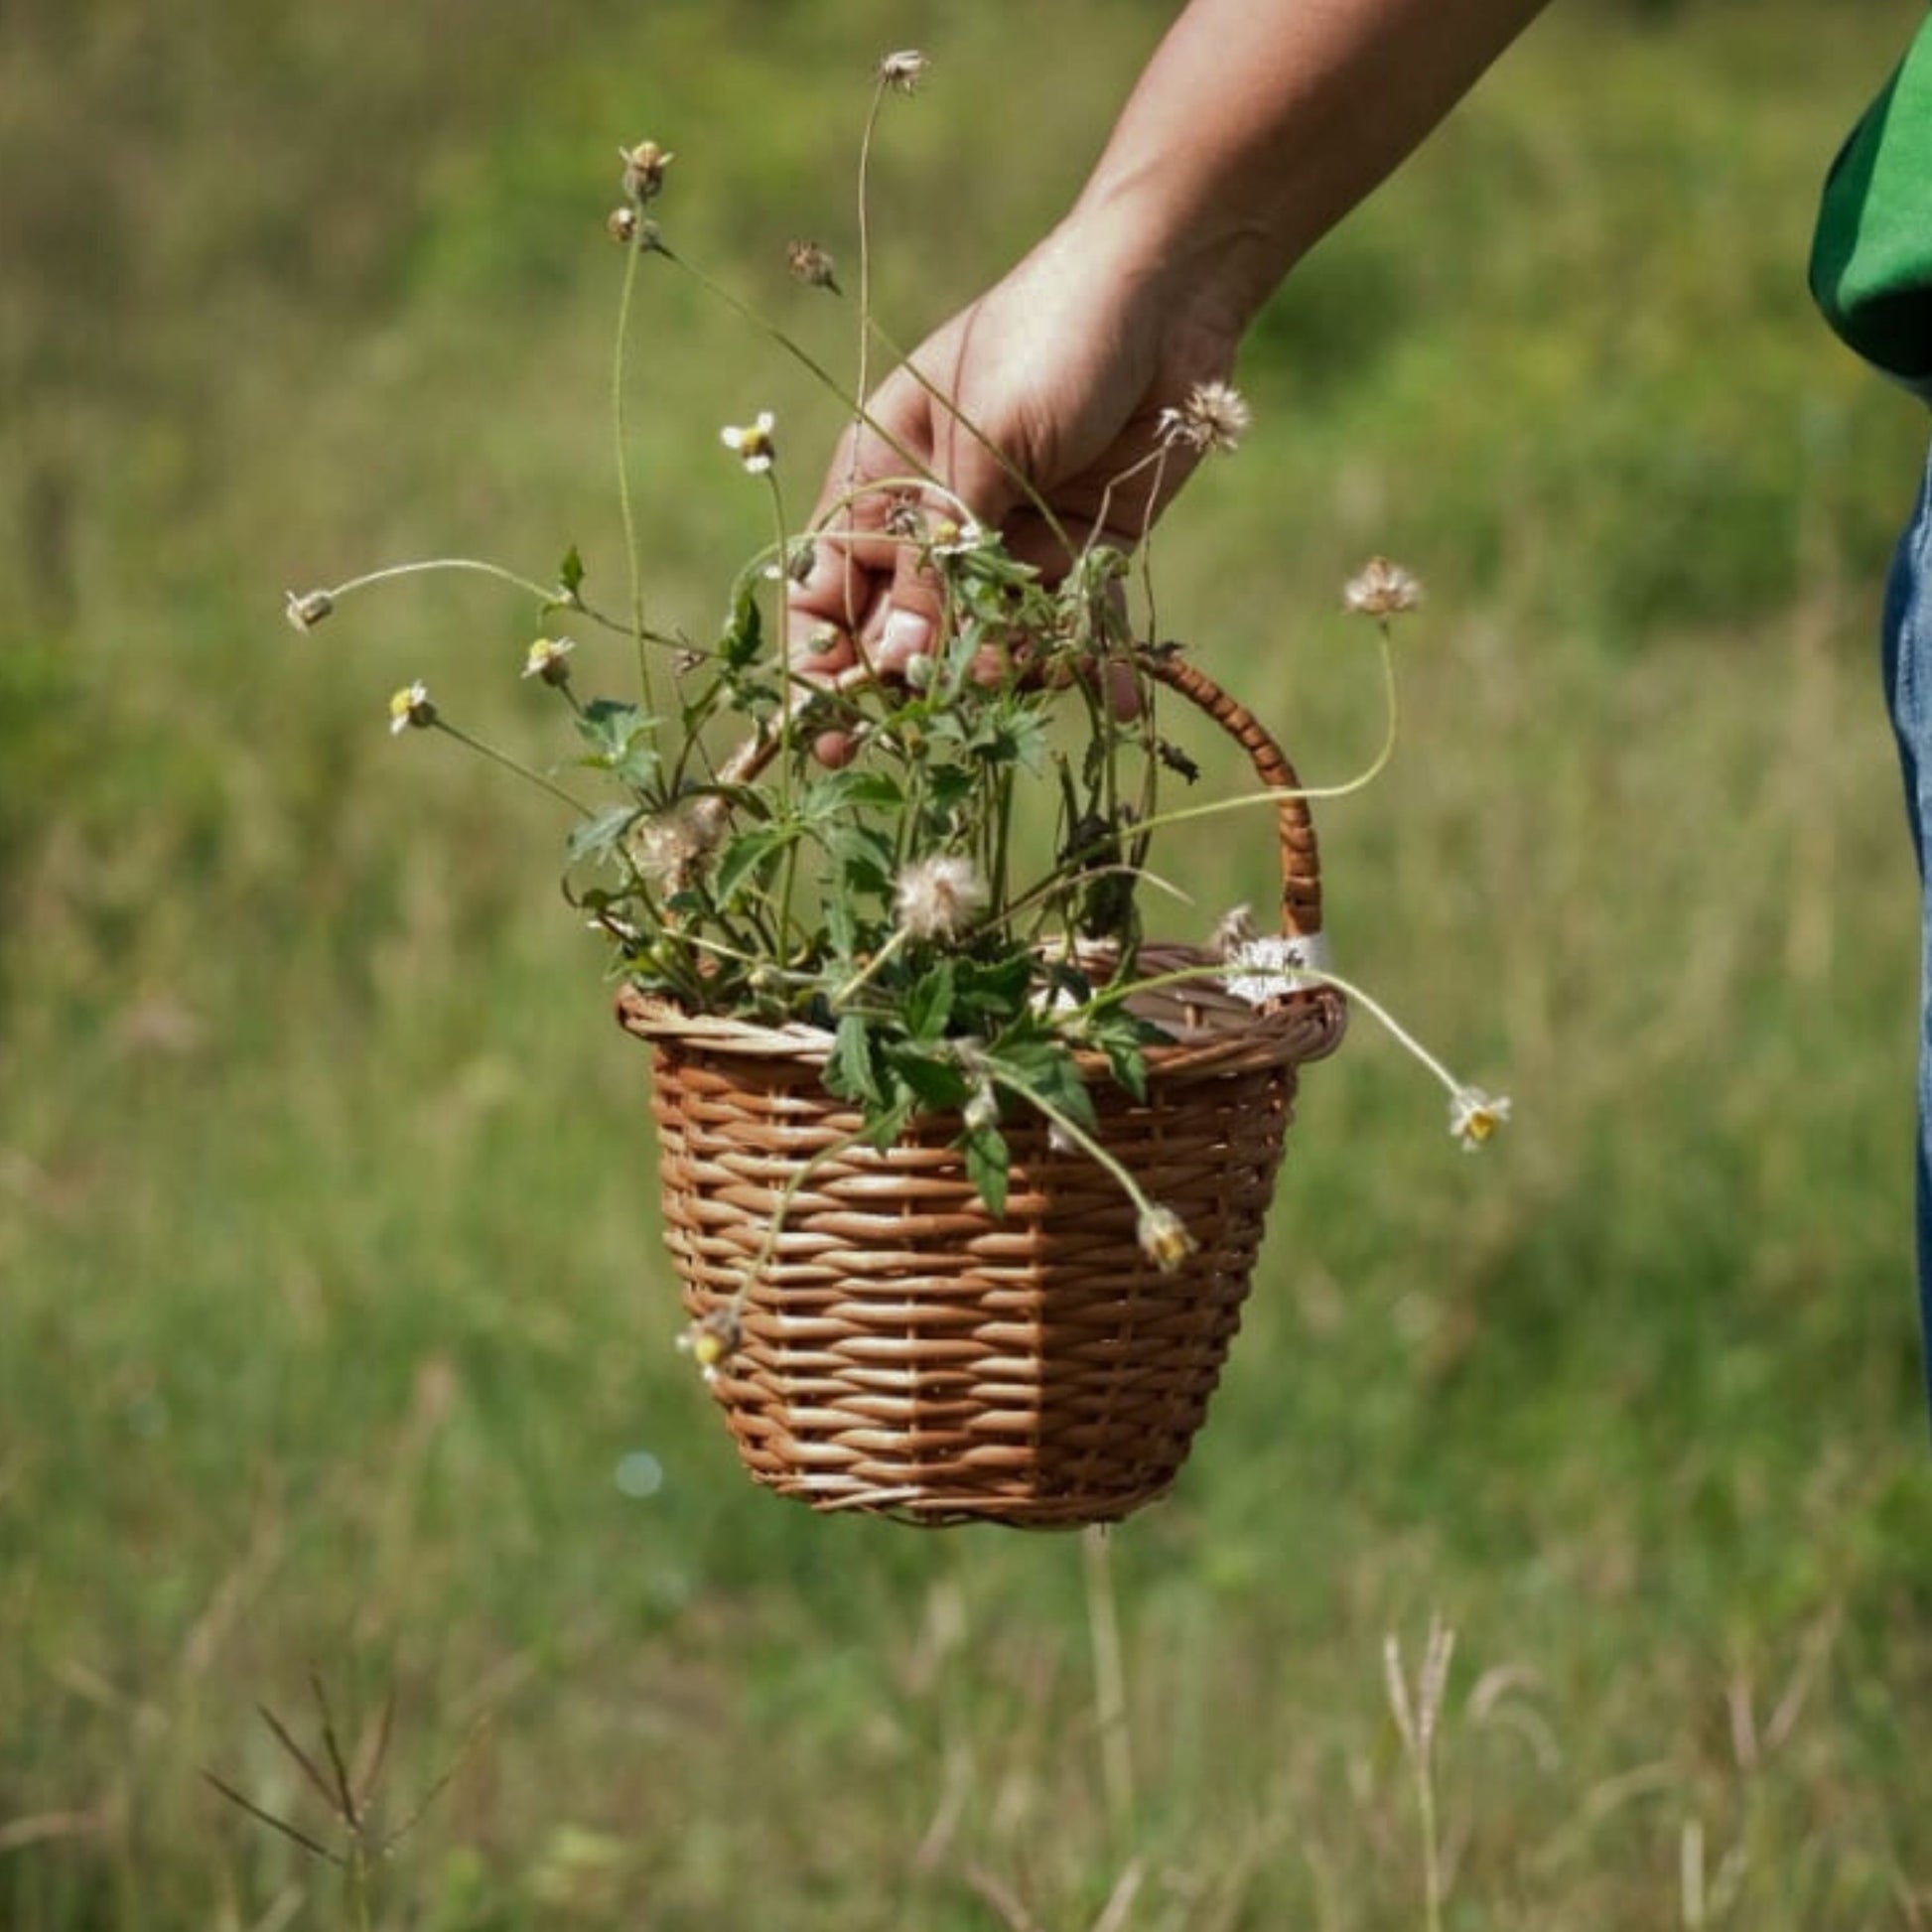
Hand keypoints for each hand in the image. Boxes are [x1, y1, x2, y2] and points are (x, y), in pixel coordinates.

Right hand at [786, 203, 1246, 687]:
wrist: (1173, 289)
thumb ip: (944, 556)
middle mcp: (935, 521)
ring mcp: (1008, 541)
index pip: (826, 586)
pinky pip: (1073, 625)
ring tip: (1031, 675)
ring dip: (1007, 674)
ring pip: (988, 641)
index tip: (830, 728)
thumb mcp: (984, 446)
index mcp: (879, 479)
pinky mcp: (1081, 553)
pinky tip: (1125, 700)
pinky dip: (1095, 661)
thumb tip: (896, 663)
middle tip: (924, 742)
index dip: (822, 662)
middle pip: (902, 631)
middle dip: (910, 690)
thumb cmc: (1048, 337)